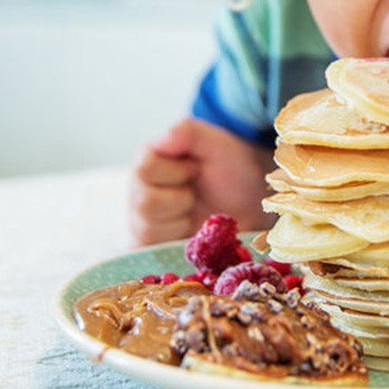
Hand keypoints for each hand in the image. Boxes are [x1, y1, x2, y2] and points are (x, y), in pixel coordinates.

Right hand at [129, 119, 275, 245]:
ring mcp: (143, 223)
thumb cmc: (229, 166)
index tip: (196, 168)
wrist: (250, 198)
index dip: (178, 171)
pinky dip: (177, 246)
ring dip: (183, 222)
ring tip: (196, 211)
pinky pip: (150, 255)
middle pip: (145, 204)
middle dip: (182, 199)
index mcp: (147, 163)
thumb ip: (188, 132)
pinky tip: (192, 234)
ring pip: (149, 232)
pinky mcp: (153, 249)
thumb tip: (163, 141)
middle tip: (197, 192)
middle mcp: (138, 193)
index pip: (145, 169)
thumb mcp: (215, 142)